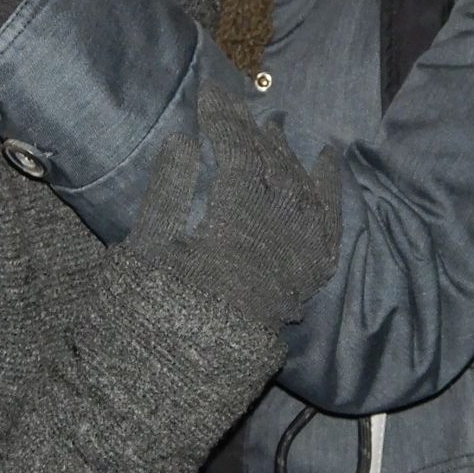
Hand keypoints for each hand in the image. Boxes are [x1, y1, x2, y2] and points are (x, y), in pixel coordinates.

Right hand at [126, 88, 342, 333]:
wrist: (180, 381)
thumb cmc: (152, 317)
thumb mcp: (146, 252)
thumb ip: (167, 192)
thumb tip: (182, 141)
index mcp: (234, 224)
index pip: (236, 153)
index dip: (223, 119)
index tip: (210, 91)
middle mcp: (276, 237)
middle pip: (271, 167)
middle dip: (253, 131)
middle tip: (235, 106)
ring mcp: (296, 259)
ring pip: (301, 191)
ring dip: (287, 156)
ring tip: (273, 130)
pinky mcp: (305, 280)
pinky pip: (327, 227)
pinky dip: (328, 192)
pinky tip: (325, 162)